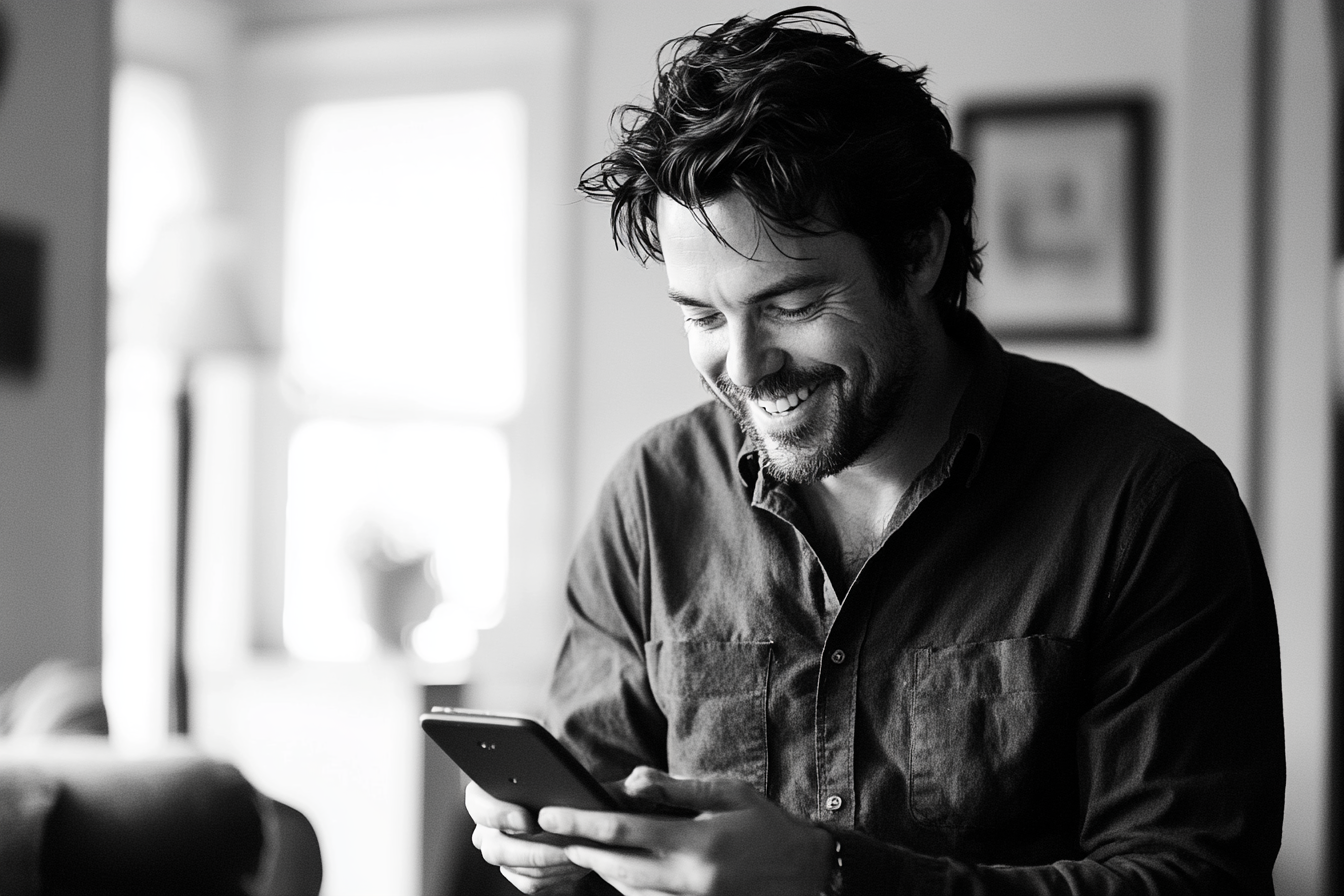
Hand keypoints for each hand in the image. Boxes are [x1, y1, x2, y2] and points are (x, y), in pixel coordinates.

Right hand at [465, 780, 590, 893]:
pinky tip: (577, 865)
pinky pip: (529, 882)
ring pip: (513, 867)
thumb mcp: (562, 770)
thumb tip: (595, 780)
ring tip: (579, 855)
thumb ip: (560, 772)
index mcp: (485, 793)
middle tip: (563, 847)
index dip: (500, 815)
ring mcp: (499, 851)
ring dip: (549, 864)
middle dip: (531, 850)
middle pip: (493, 848)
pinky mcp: (516, 871)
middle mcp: (486, 826)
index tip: (528, 820)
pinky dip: (554, 876)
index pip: (478, 805)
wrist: (577, 803)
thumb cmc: (564, 780)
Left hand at [539, 767, 832, 895]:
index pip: (623, 832)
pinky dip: (626, 885)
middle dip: (580, 850)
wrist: (807, 873)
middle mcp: (688, 879)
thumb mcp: (729, 793)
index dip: (582, 823)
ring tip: (576, 848)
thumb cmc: (767, 825)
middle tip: (550, 834)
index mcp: (695, 843)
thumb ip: (678, 789)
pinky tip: (614, 868)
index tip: (551, 814)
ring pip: (628, 890)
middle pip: (616, 868)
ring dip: (600, 869)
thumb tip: (633, 781)